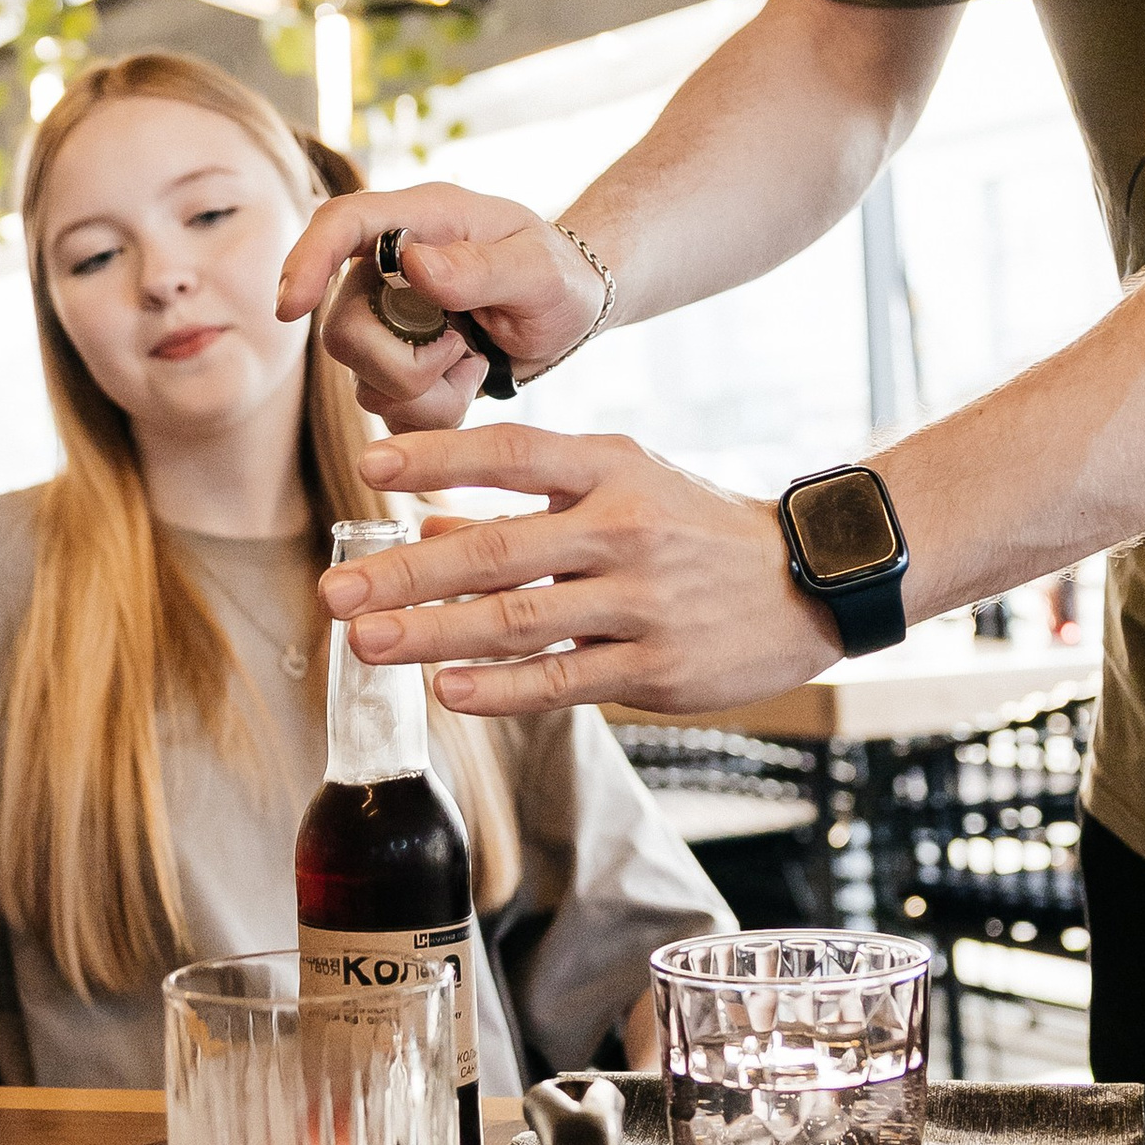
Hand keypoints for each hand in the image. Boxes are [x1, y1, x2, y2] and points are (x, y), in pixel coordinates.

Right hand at [277, 182, 609, 431]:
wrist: (570, 311)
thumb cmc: (559, 275)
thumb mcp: (540, 270)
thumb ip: (481, 268)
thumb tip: (413, 263)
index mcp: (420, 220)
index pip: (341, 223)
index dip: (308, 261)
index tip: (293, 307)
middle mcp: (388, 268)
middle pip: (341, 328)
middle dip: (401, 363)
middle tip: (463, 350)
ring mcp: (385, 320)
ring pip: (362, 379)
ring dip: (426, 391)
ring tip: (474, 361)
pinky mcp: (394, 365)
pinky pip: (387, 410)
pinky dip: (433, 414)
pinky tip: (465, 381)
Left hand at [318, 422, 841, 714]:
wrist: (810, 580)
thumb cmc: (696, 529)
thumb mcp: (623, 488)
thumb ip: (528, 507)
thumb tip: (427, 523)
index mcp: (611, 470)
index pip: (509, 452)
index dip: (435, 457)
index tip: (367, 468)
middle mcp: (622, 529)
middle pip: (495, 551)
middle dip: (405, 575)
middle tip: (334, 592)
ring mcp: (641, 602)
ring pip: (518, 622)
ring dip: (432, 635)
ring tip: (366, 644)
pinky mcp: (656, 668)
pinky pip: (563, 681)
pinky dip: (499, 689)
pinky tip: (446, 692)